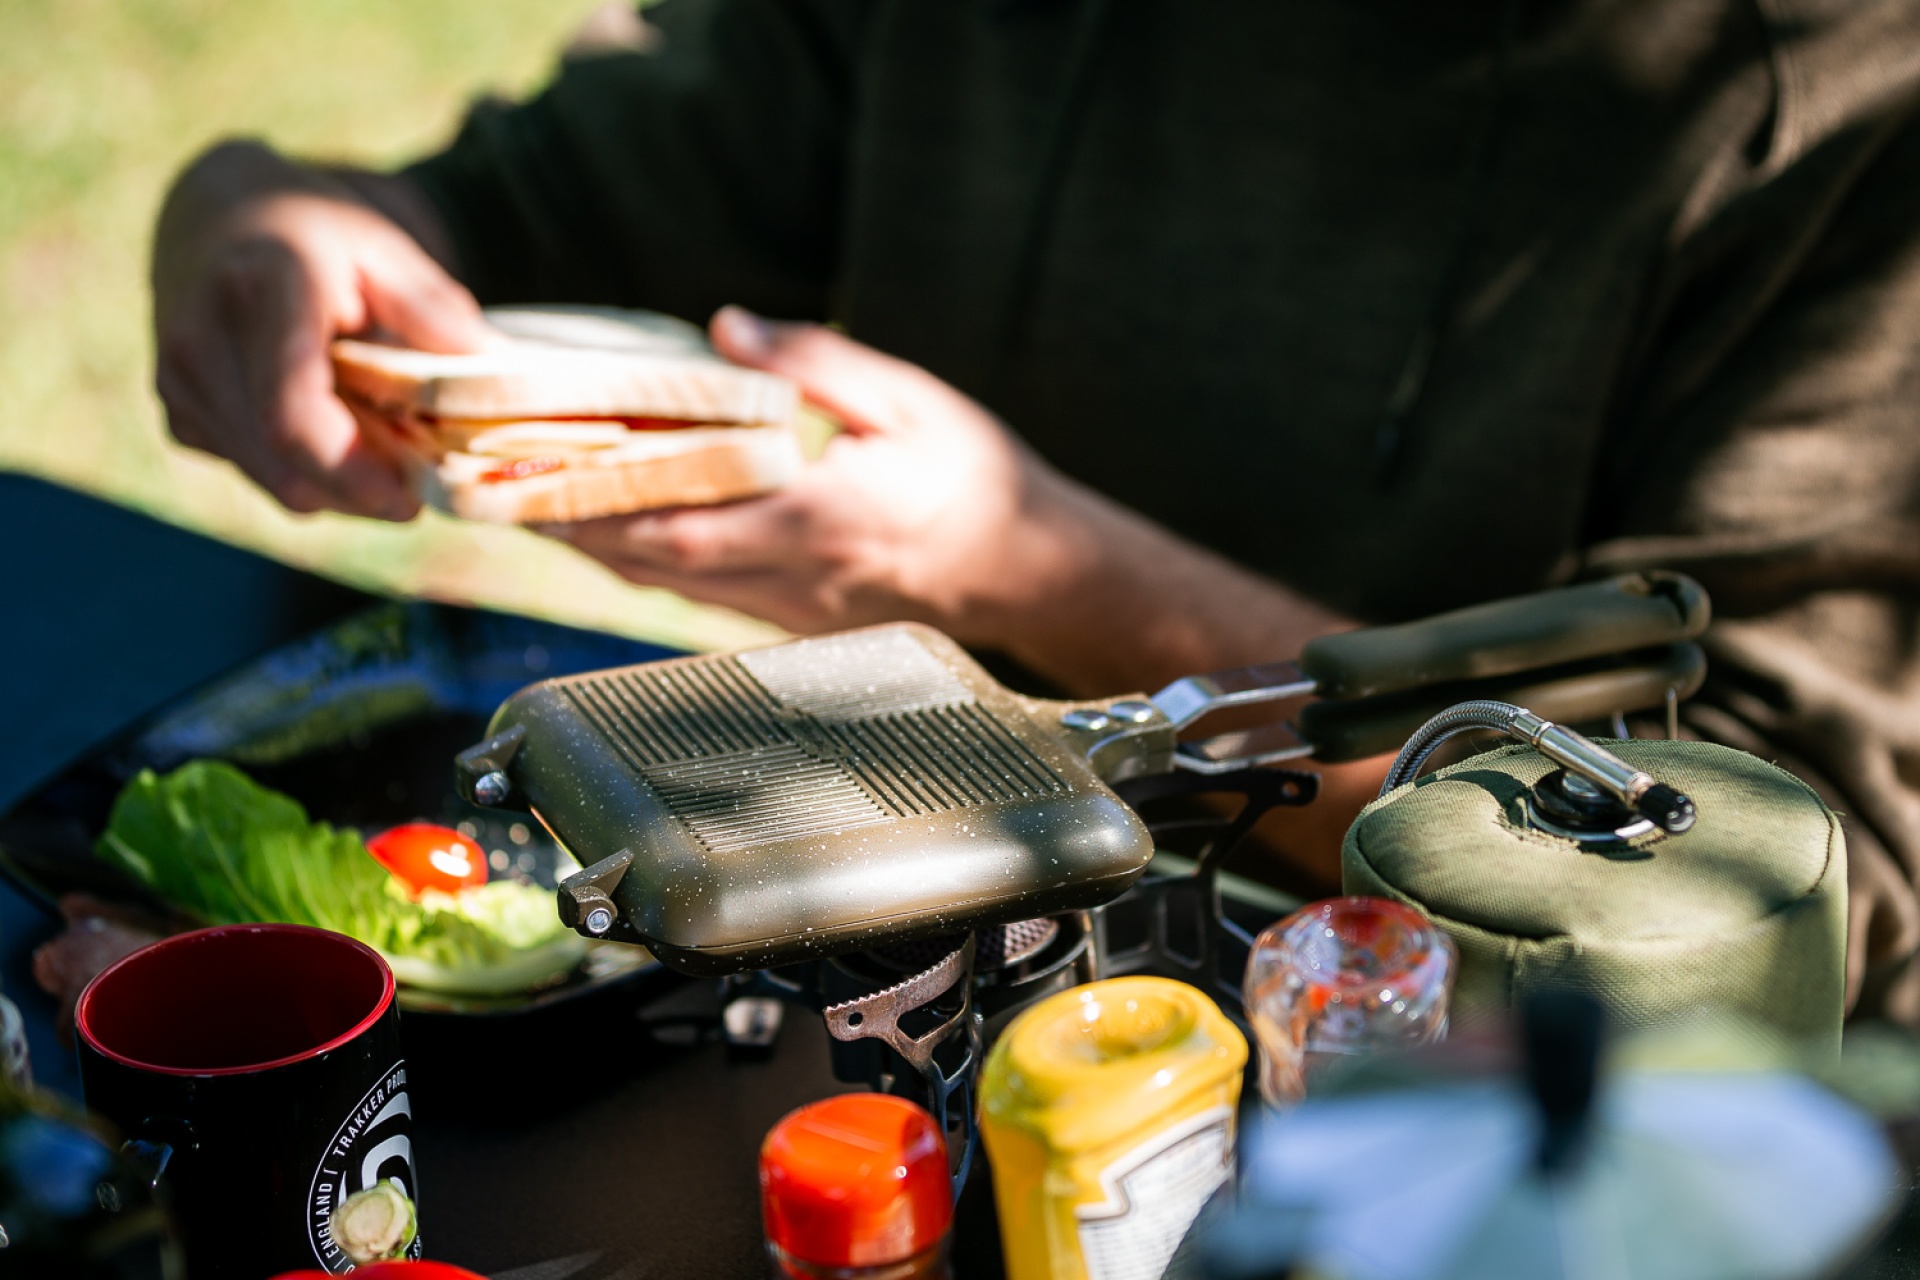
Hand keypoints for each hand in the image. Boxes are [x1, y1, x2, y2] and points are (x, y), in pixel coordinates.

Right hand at [151, 141, 488, 517]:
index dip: (353, 473)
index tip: (410, 500)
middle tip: (422, 477)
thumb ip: (434, 310)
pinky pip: (258, 474)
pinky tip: (337, 429)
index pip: (292, 413)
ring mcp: (181, 385)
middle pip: (287, 467)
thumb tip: (497, 368)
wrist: (218, 214)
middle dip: (363, 491)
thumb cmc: (316, 233)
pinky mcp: (180, 417)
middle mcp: (202, 344)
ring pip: (276, 482)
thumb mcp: (383, 248)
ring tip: (385, 443)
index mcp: (259, 292)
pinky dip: (308, 471)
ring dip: (341, 486)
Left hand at [553, 305, 1080, 648]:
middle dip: (568, 528)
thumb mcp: (907, 398)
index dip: (597, 509)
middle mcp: (791, 576)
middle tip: (495, 490)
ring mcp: (790, 607)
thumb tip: (726, 330)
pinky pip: (700, 594)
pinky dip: (645, 562)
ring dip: (595, 549)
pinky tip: (611, 532)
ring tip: (529, 505)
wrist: (1029, 567)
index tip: (532, 477)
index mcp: (817, 517)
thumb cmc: (977, 477)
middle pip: (653, 563)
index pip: (681, 523)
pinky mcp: (795, 617)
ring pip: (669, 587)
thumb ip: (813, 364)